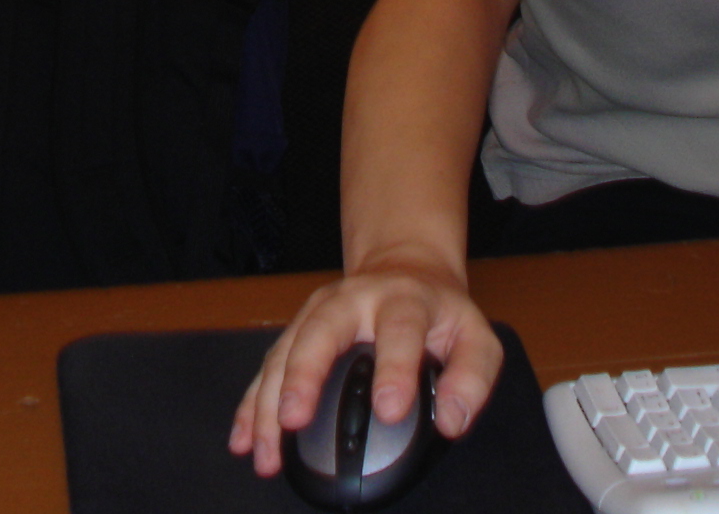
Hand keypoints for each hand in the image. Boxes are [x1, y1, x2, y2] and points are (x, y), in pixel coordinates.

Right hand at [226, 251, 503, 477]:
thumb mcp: (475, 337)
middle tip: (295, 419)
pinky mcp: (297, 328)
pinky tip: (243, 438)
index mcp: (404, 300)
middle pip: (322, 330)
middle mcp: (354, 300)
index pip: (400, 329)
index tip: (388, 409)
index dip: (394, 368)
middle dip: (304, 375)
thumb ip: (471, 378)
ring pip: (286, 349)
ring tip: (265, 450)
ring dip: (269, 400)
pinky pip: (269, 365)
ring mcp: (318, 311)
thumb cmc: (439, 314)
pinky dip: (252, 403)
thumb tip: (449, 421)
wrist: (404, 269)